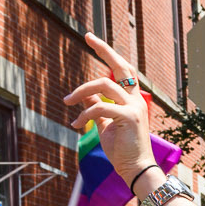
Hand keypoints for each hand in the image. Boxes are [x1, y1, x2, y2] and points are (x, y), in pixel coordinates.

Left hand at [63, 34, 155, 181]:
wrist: (135, 169)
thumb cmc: (122, 149)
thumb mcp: (105, 124)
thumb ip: (97, 107)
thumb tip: (86, 95)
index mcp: (132, 99)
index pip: (123, 70)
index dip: (108, 53)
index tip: (92, 40)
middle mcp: (136, 99)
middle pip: (121, 66)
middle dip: (104, 49)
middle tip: (88, 36)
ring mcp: (134, 107)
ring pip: (104, 84)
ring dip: (81, 91)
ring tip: (67, 102)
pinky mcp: (129, 117)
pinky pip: (100, 107)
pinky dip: (85, 113)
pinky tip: (77, 124)